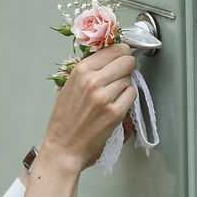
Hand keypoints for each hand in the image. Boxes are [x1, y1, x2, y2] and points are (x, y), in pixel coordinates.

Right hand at [41, 43, 136, 172]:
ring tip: (114, 92)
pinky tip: (118, 102)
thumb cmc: (65, 119)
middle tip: (125, 71)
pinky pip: (132, 94)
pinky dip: (128, 96)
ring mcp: (105, 97)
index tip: (123, 54)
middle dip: (128, 65)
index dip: (122, 51)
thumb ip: (89, 70)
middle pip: (126, 61)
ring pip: (129, 78)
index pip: (112, 49)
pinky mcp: (115, 113)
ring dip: (125, 83)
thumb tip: (110, 57)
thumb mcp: (70, 86)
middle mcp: (93, 81)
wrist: (64, 146)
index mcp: (80, 71)